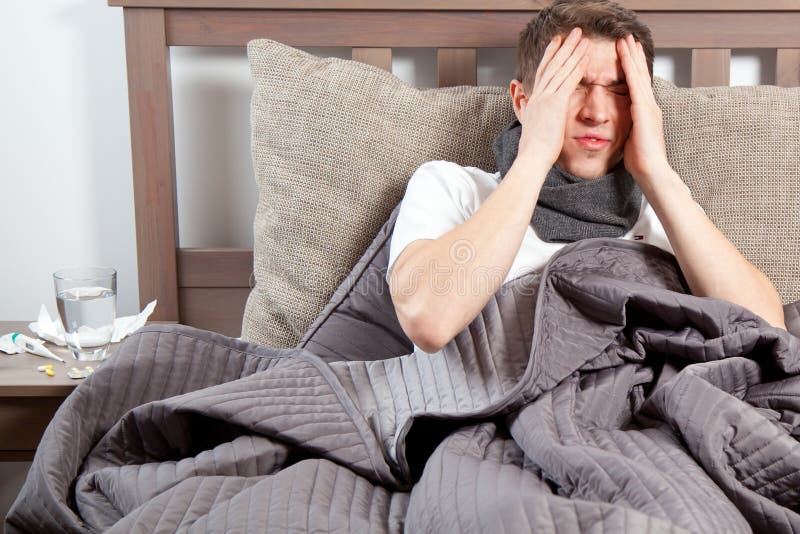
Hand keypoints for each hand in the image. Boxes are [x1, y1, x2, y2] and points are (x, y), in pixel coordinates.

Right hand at [517, 27, 588, 165]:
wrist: (531, 158)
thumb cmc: (533, 149)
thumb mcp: (529, 125)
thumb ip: (528, 112)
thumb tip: (525, 105)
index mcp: (535, 100)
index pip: (543, 73)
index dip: (550, 56)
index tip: (556, 43)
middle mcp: (539, 95)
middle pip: (552, 65)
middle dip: (563, 47)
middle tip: (573, 33)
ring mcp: (546, 98)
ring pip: (561, 69)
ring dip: (572, 51)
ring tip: (582, 38)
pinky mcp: (555, 103)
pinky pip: (568, 81)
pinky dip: (577, 67)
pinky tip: (585, 57)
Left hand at [617, 34, 671, 182]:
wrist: (651, 171)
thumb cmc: (640, 160)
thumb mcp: (631, 138)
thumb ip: (629, 126)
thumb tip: (623, 124)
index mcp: (645, 112)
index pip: (638, 85)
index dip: (633, 68)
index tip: (627, 53)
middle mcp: (649, 106)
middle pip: (640, 75)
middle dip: (634, 56)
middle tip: (628, 38)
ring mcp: (649, 107)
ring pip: (639, 76)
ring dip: (632, 57)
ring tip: (626, 41)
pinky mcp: (644, 111)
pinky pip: (636, 86)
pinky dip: (631, 71)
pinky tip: (626, 59)